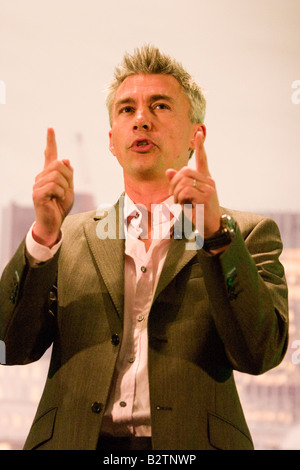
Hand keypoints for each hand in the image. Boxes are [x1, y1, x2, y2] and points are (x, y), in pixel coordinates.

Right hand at [32, 128, 73, 246]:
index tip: (50, 128)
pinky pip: (54, 186)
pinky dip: (60, 194)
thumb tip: (66, 159)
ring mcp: (37, 184)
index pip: (50, 154)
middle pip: (59, 165)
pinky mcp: (37, 193)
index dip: (51, 141)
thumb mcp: (69, 188)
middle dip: (68, 178)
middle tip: (65, 191)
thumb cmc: (60, 206)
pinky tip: (56, 200)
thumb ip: (69, 175)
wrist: (53, 222)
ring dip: (64, 188)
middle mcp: (41, 176)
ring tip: (60, 197)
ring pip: (57, 176)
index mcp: (49, 174)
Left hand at [166, 128, 220, 237]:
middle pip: (185, 171)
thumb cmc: (199, 212)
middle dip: (174, 183)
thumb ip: (179, 184)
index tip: (198, 133)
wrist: (211, 227)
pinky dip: (180, 199)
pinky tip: (184, 206)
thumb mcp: (187, 197)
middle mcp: (208, 181)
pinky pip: (186, 191)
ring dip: (177, 194)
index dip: (200, 146)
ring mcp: (208, 188)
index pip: (202, 159)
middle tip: (174, 195)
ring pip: (184, 181)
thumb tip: (169, 171)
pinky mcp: (206, 197)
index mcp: (205, 179)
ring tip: (181, 204)